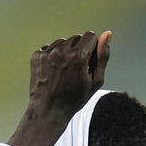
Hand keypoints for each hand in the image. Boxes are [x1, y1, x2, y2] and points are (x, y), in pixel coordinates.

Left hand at [8, 31, 110, 145]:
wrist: (48, 111)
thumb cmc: (73, 99)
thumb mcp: (95, 81)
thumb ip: (103, 56)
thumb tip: (108, 34)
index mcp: (78, 57)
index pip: (90, 36)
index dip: (92, 48)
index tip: (88, 61)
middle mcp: (62, 51)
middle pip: (76, 38)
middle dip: (79, 50)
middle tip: (75, 70)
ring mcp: (47, 53)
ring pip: (62, 42)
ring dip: (65, 52)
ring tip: (63, 72)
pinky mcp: (37, 56)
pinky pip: (49, 47)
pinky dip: (52, 56)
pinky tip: (53, 71)